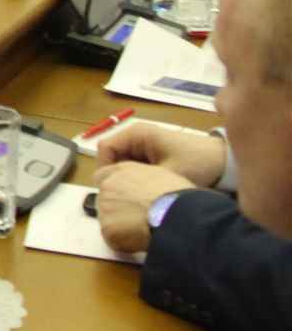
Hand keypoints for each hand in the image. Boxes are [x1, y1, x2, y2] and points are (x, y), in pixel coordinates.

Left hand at [93, 161, 193, 251]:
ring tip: (145, 230)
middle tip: (137, 219)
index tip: (123, 200)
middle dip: (117, 210)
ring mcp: (105, 207)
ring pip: (108, 220)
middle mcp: (109, 185)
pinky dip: (125, 244)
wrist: (178, 215)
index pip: (103, 176)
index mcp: (123, 170)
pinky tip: (142, 241)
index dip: (113, 190)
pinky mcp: (107, 228)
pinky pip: (113, 239)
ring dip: (121, 227)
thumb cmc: (179, 197)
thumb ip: (143, 180)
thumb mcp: (162, 176)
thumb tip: (145, 190)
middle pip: (104, 199)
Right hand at [98, 124, 224, 186]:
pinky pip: (136, 166)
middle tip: (126, 196)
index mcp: (136, 134)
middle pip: (113, 157)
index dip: (105, 169)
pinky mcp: (155, 155)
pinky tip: (150, 191)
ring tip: (139, 195)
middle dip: (117, 176)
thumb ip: (137, 181)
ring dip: (129, 178)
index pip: (105, 149)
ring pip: (124, 163)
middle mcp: (137, 136)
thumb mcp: (165, 175)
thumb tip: (115, 193)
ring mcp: (146, 145)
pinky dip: (139, 178)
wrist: (226, 165)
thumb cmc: (196, 165)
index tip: (113, 190)